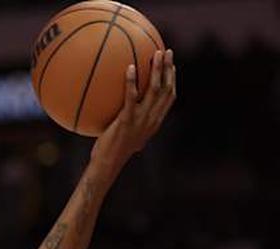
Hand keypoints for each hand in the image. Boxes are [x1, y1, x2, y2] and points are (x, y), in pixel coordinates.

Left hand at [91, 49, 176, 166]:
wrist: (108, 164)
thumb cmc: (112, 151)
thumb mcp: (126, 135)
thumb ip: (129, 122)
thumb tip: (121, 113)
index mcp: (154, 122)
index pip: (169, 98)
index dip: (172, 81)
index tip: (172, 66)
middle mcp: (152, 119)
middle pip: (166, 89)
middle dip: (168, 69)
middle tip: (166, 51)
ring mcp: (141, 120)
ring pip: (155, 90)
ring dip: (157, 70)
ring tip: (154, 53)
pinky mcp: (127, 120)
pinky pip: (131, 98)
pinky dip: (132, 82)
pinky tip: (129, 68)